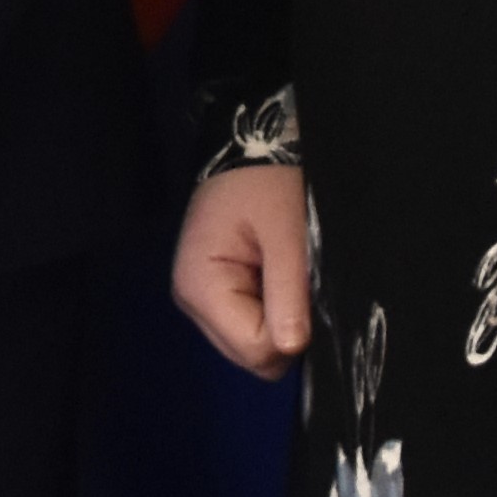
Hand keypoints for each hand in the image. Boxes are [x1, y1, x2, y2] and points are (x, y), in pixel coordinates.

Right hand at [173, 162, 312, 374]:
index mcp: (200, 288)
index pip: (254, 348)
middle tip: (297, 277)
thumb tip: (292, 347)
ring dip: (280, 319)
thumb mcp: (285, 230)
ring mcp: (203, 300)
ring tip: (287, 271)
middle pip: (250, 356)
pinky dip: (274, 310)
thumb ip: (287, 290)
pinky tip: (279, 274)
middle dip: (284, 328)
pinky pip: (252, 326)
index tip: (304, 287)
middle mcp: (193, 303)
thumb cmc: (268, 179)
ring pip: (253, 346)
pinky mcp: (217, 293)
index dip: (291, 329)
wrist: (255, 140)